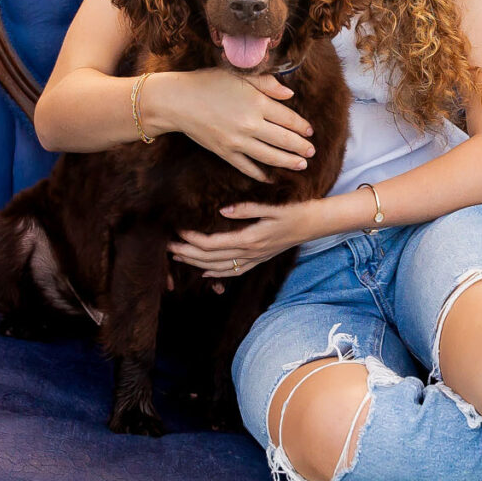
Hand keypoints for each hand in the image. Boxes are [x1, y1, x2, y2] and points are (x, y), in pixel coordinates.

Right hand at [150, 69, 314, 182]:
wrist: (178, 101)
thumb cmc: (209, 83)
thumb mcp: (240, 76)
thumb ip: (267, 84)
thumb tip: (290, 95)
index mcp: (257, 103)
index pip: (288, 118)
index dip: (302, 126)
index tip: (310, 131)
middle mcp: (250, 124)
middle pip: (284, 140)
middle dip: (301, 147)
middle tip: (312, 152)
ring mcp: (238, 141)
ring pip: (270, 156)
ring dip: (288, 162)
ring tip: (301, 165)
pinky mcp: (225, 153)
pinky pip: (247, 167)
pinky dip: (261, 175)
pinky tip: (271, 178)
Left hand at [170, 201, 317, 285]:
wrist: (314, 225)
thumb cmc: (294, 211)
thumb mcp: (272, 206)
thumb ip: (247, 209)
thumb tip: (222, 210)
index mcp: (250, 239)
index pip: (213, 243)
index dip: (193, 239)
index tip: (177, 232)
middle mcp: (250, 253)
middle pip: (211, 258)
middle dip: (187, 253)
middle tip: (167, 247)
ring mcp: (254, 259)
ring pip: (219, 268)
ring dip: (197, 264)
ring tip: (178, 258)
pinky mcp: (258, 260)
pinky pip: (234, 271)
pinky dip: (217, 274)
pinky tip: (204, 272)